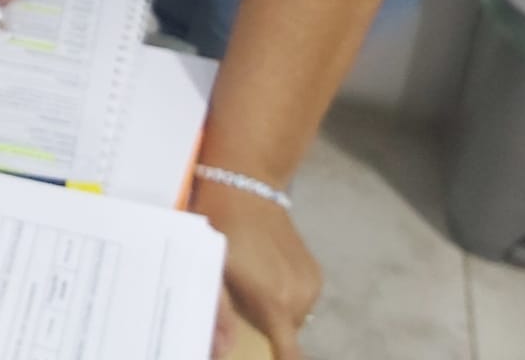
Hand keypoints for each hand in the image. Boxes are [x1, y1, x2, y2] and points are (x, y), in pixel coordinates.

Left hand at [191, 179, 320, 358]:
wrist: (245, 183)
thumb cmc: (220, 225)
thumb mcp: (210, 268)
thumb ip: (219, 314)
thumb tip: (224, 350)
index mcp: (275, 303)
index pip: (289, 355)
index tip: (264, 355)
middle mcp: (301, 298)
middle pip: (282, 334)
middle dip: (261, 328)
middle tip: (236, 301)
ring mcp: (312, 283)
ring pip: (290, 317)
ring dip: (271, 311)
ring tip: (247, 281)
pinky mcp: (314, 271)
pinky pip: (299, 298)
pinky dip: (282, 295)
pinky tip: (263, 272)